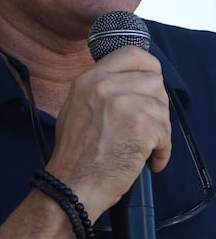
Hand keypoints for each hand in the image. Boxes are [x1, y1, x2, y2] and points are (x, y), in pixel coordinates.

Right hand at [47, 45, 169, 222]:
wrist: (72, 184)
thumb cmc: (74, 155)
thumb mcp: (75, 108)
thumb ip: (100, 90)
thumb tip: (131, 82)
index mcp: (88, 79)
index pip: (131, 53)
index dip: (149, 67)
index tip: (151, 85)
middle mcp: (104, 86)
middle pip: (154, 80)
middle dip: (156, 105)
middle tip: (146, 127)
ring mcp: (122, 104)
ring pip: (163, 107)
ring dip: (160, 131)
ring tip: (145, 147)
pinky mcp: (139, 126)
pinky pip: (166, 133)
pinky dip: (162, 150)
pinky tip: (149, 161)